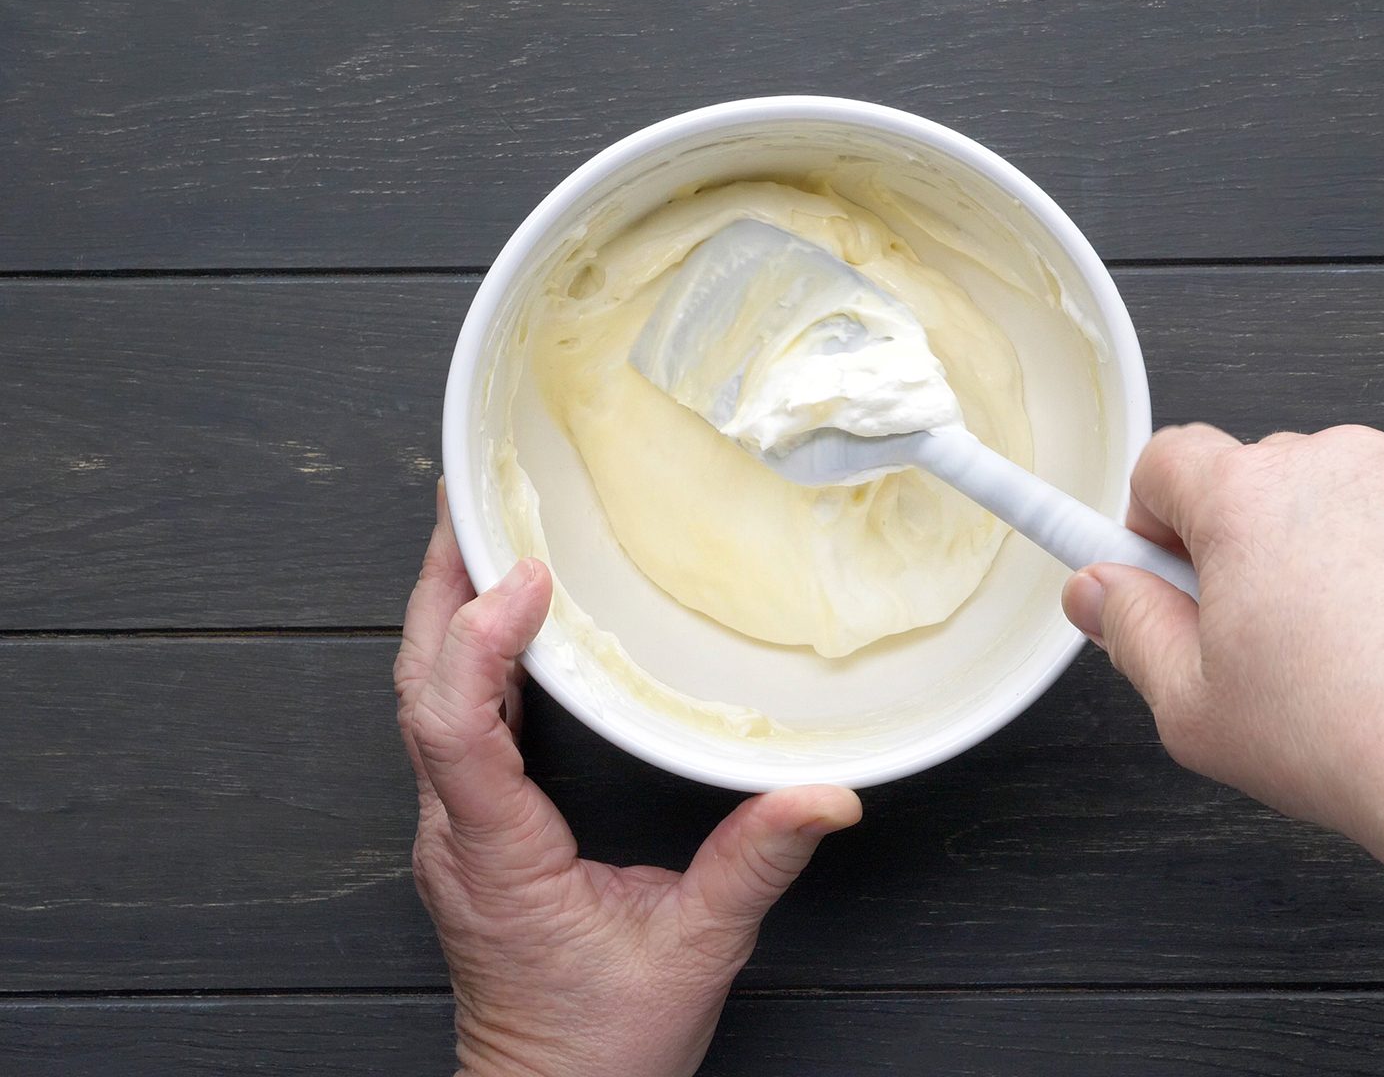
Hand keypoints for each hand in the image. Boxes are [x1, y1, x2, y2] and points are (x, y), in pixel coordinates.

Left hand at [394, 485, 861, 1076]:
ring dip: (449, 612)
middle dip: (442, 586)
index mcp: (495, 856)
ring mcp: (456, 833)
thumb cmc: (601, 1047)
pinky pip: (453, 724)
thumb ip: (758, 863)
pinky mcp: (472, 834)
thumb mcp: (696, 952)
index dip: (480, 641)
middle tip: (472, 497)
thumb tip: (826, 797)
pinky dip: (471, 656)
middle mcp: (456, 835)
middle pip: (420, 689)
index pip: (456, 728)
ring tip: (482, 531)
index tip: (526, 576)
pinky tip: (504, 620)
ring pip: (426, 700)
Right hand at [1066, 425, 1383, 1074]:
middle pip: (1254, 476)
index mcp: (1247, 496)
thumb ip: (1127, 630)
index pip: (1165, 460)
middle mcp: (1335, 462)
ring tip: (1346, 650)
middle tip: (1253, 634)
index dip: (1150, 520)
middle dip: (1241, 541)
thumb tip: (1096, 590)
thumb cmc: (1347, 738)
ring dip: (1325, 547)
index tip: (1157, 571)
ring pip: (1339, 495)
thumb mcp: (1190, 706)